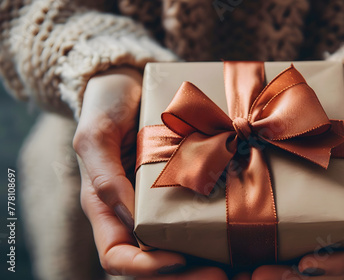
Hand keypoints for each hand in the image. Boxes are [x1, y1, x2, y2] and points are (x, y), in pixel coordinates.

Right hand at [74, 67, 226, 278]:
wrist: (131, 81)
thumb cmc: (106, 104)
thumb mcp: (95, 134)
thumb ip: (104, 175)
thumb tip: (132, 218)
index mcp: (106, 206)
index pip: (117, 256)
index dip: (144, 267)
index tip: (178, 261)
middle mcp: (135, 210)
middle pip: (155, 261)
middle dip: (185, 275)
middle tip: (221, 275)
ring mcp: (161, 200)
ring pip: (180, 245)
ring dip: (206, 261)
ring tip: (238, 264)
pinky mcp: (185, 184)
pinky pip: (199, 213)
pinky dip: (217, 230)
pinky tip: (242, 229)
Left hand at [251, 64, 343, 278]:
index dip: (343, 266)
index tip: (305, 264)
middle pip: (337, 261)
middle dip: (300, 276)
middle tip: (259, 276)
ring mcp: (337, 203)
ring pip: (314, 248)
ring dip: (283, 264)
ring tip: (249, 269)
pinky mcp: (315, 190)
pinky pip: (298, 219)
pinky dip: (277, 235)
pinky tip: (248, 236)